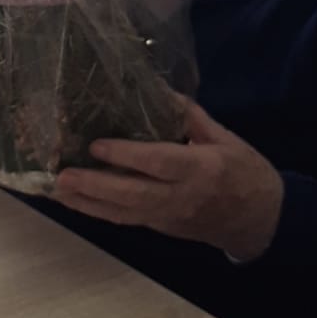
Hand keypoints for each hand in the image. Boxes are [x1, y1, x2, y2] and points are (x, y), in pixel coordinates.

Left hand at [50, 102, 284, 260]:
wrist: (260, 221)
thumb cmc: (246, 172)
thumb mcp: (226, 138)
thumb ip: (192, 117)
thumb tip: (160, 91)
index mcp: (202, 169)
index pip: (160, 163)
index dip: (127, 155)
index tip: (97, 145)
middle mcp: (181, 196)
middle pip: (133, 195)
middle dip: (95, 187)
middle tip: (62, 177)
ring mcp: (168, 216)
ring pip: (124, 214)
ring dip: (87, 204)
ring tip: (56, 191)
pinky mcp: (160, 226)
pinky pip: (126, 220)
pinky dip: (98, 211)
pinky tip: (74, 201)